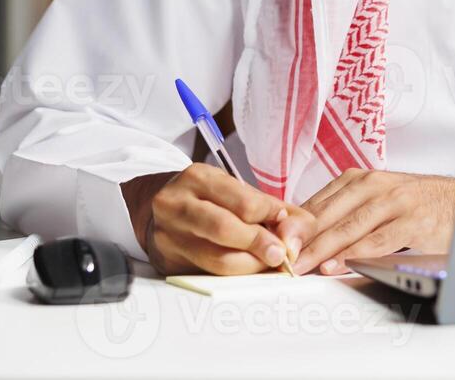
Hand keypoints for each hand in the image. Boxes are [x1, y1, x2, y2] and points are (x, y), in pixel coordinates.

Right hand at [122, 164, 314, 275]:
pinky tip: (248, 270)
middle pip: (225, 229)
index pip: (243, 200)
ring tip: (268, 264)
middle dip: (260, 244)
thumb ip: (271, 207)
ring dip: (250, 264)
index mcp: (198, 178)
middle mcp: (177, 204)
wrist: (156, 209)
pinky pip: (207, 273)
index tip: (287, 225)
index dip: (271, 215)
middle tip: (282, 255)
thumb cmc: (205, 199)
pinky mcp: (167, 260)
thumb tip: (298, 231)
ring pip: (216, 258)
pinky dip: (234, 275)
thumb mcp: (234, 190)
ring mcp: (168, 234)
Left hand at [291, 169, 454, 274]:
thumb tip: (305, 235)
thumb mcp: (376, 198)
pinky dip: (354, 254)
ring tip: (300, 265)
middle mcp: (374, 185)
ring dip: (321, 249)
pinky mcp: (412, 222)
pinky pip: (377, 241)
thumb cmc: (415, 204)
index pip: (317, 203)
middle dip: (300, 238)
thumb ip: (344, 212)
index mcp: (359, 179)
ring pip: (348, 228)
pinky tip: (337, 265)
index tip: (273, 240)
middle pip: (328, 215)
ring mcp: (394, 202)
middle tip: (278, 255)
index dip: (293, 224)